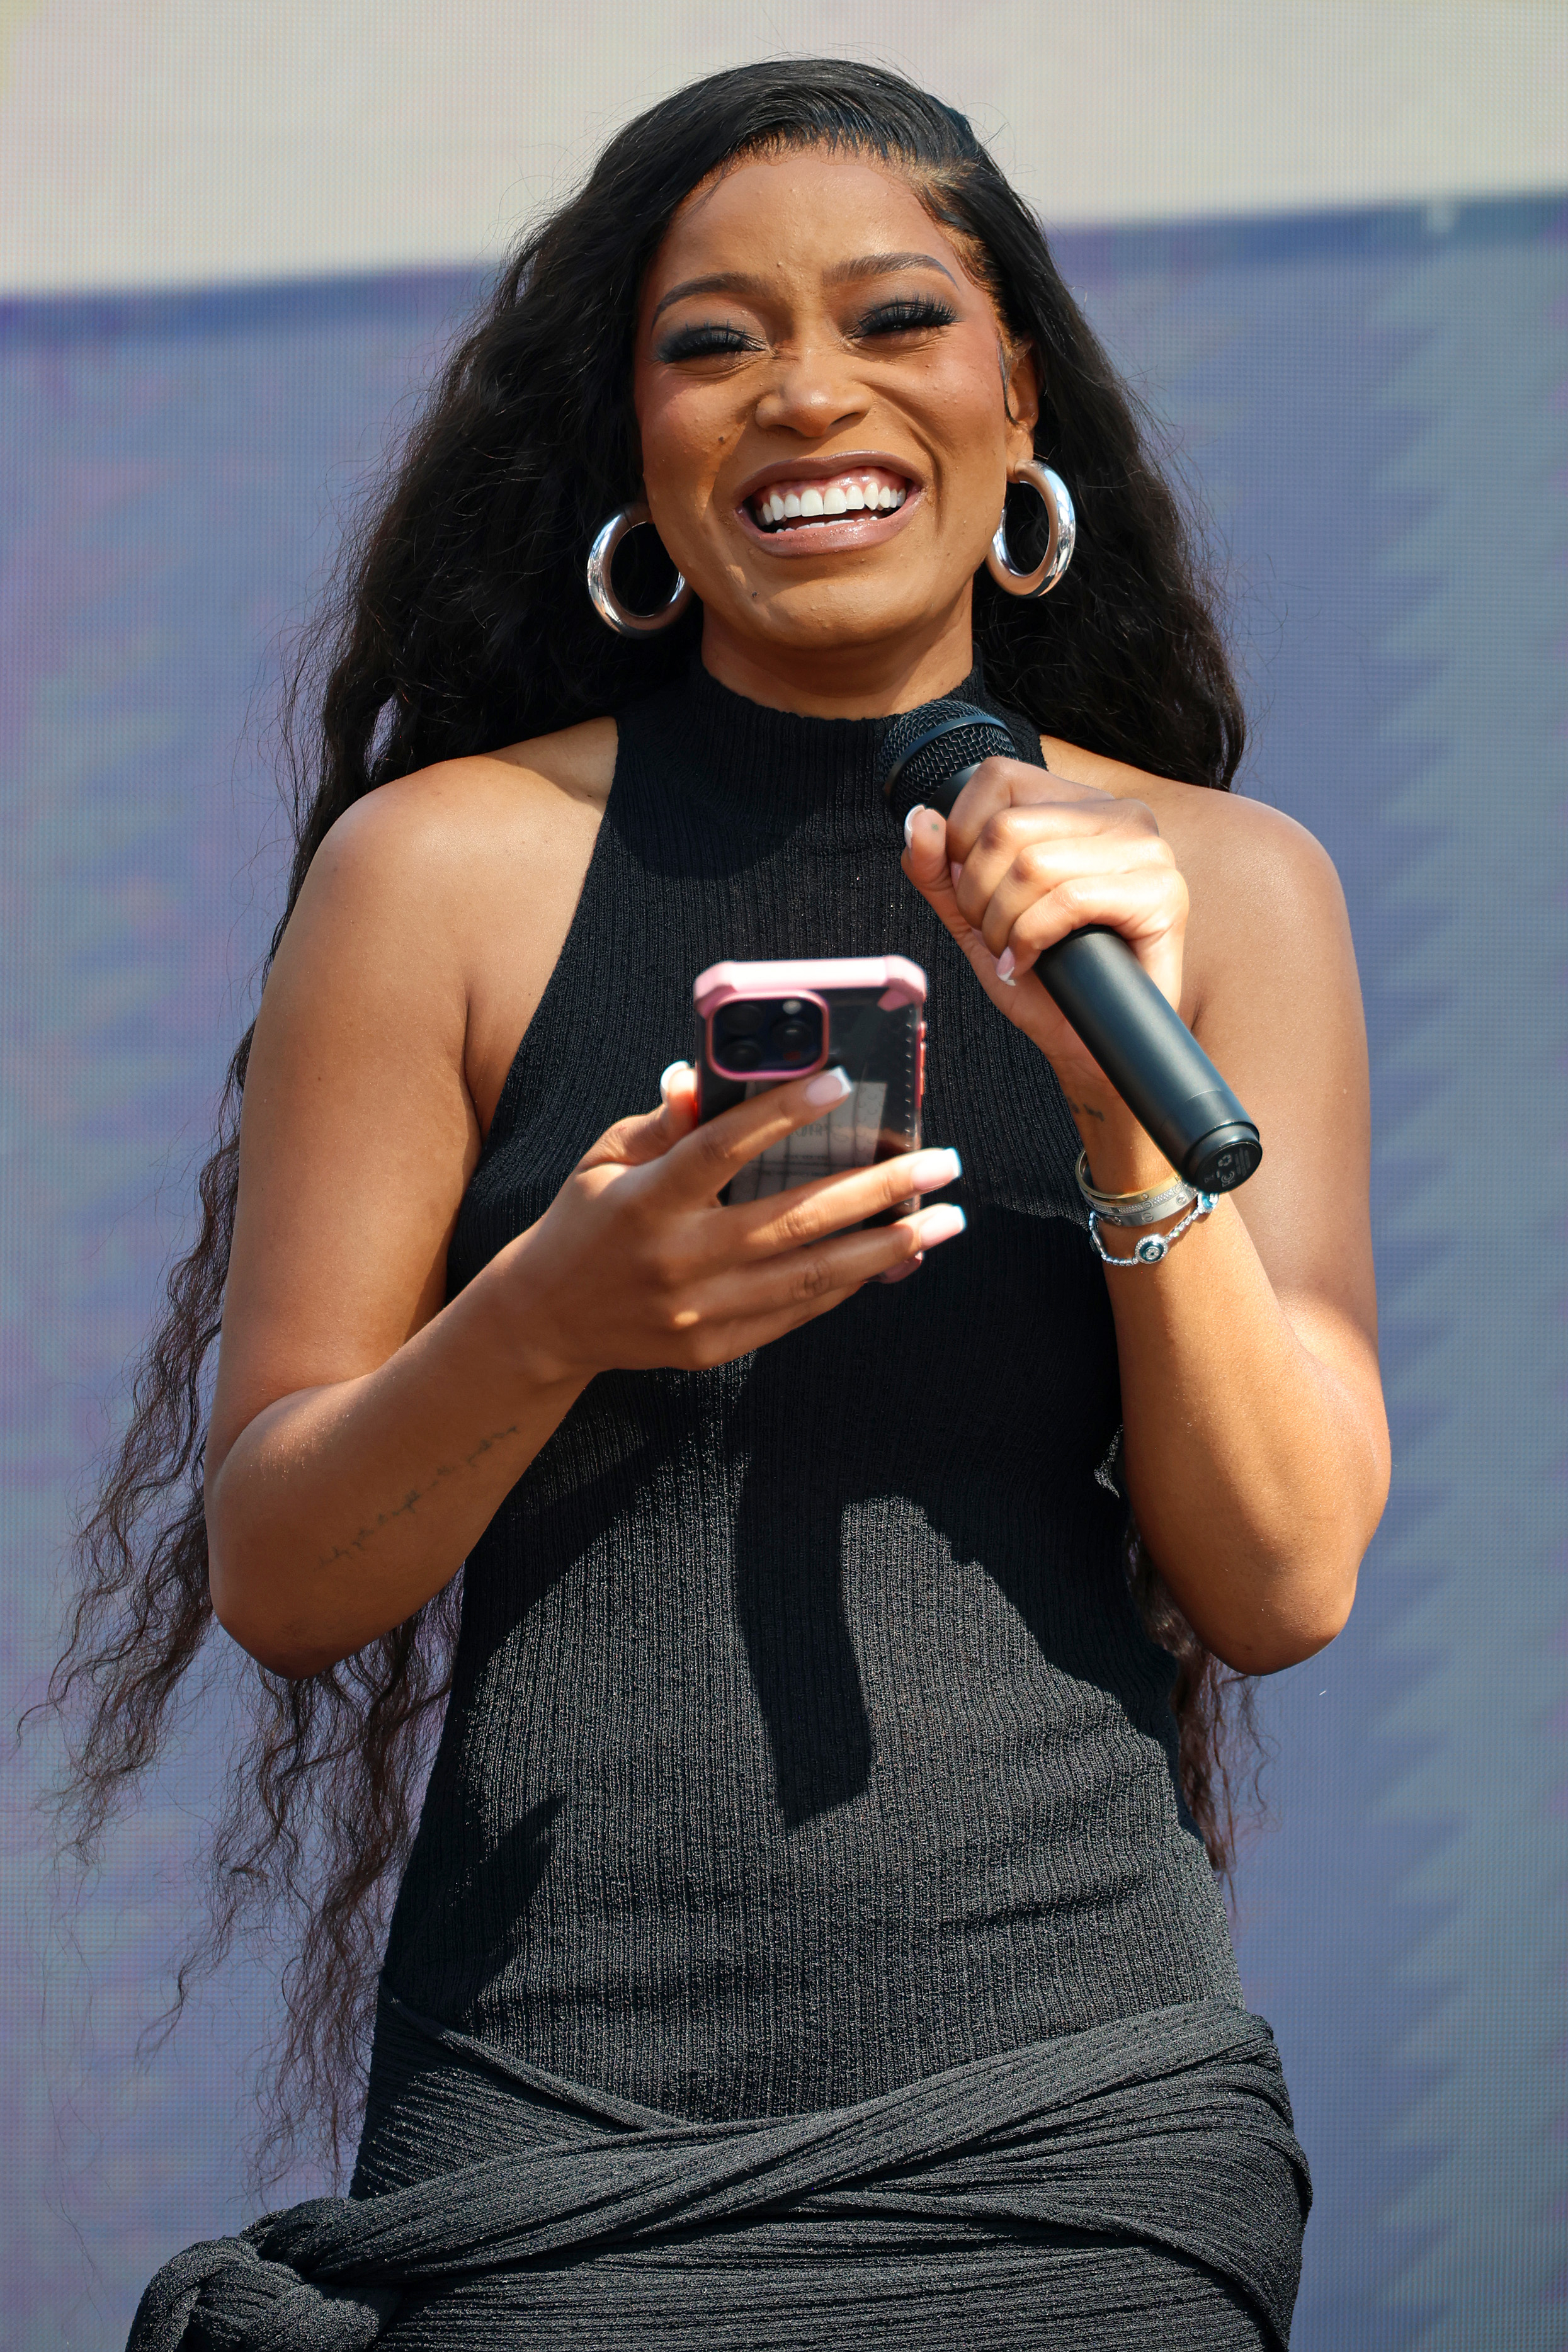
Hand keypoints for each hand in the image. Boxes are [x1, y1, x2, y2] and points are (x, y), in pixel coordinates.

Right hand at [500, 1063, 964, 1382]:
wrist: (544, 1321)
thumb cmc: (584, 1222)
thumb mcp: (604, 1159)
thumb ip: (662, 1122)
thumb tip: (705, 1075)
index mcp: (645, 1202)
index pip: (721, 1150)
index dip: (780, 1114)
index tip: (840, 1082)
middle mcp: (676, 1260)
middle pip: (792, 1220)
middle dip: (878, 1191)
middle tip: (940, 1164)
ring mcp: (698, 1312)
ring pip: (811, 1276)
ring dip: (888, 1247)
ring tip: (945, 1220)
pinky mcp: (712, 1348)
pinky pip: (796, 1313)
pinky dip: (847, 1285)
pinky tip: (893, 1259)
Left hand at [900, 756, 1188, 1171]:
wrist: (1086, 1044)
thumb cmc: (1041, 979)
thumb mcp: (974, 917)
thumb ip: (939, 869)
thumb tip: (920, 819)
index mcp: (1079, 806)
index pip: (998, 777)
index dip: (964, 838)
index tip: (976, 894)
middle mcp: (1121, 815)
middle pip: (1007, 827)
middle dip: (979, 895)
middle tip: (995, 935)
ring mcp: (1149, 851)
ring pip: (1032, 862)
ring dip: (1003, 923)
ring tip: (1014, 952)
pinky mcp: (1163, 894)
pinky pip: (1067, 899)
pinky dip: (1031, 939)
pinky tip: (1031, 962)